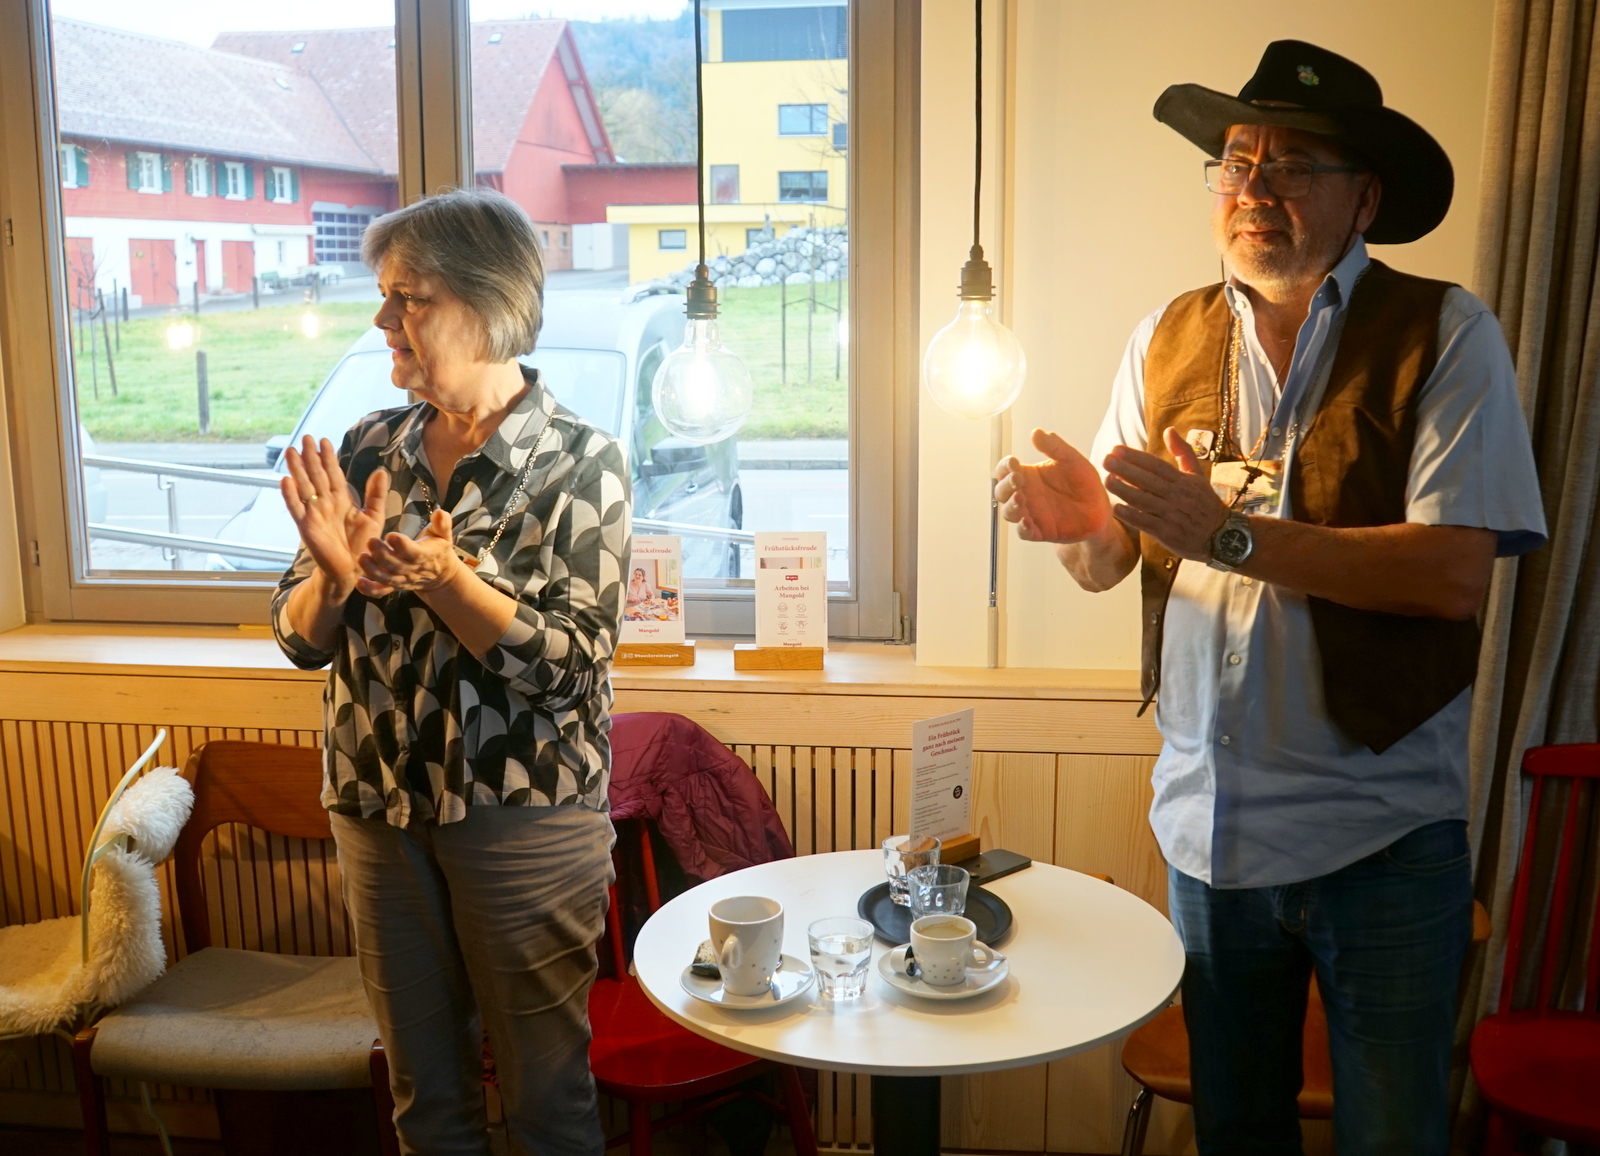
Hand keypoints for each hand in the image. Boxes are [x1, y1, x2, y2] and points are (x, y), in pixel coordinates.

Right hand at [281, 436, 387, 596]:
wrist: (354, 570)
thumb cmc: (363, 544)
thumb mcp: (374, 516)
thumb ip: (376, 494)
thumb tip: (380, 470)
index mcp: (341, 499)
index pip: (333, 473)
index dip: (328, 458)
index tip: (324, 440)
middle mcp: (326, 504)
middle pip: (316, 476)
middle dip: (311, 457)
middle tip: (306, 437)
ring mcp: (314, 514)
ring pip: (304, 487)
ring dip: (297, 470)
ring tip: (291, 451)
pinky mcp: (307, 527)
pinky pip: (296, 509)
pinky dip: (290, 496)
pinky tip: (285, 481)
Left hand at [356, 508, 463, 596]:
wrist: (440, 575)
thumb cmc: (438, 549)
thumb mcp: (443, 535)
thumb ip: (442, 524)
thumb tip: (439, 512)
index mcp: (425, 555)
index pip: (414, 552)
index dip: (403, 546)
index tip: (391, 535)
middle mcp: (413, 569)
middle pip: (397, 565)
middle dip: (383, 555)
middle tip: (371, 541)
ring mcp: (402, 579)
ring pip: (387, 578)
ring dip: (373, 570)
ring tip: (362, 558)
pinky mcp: (394, 586)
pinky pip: (381, 590)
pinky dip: (370, 589)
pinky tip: (359, 582)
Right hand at [993, 428, 1114, 542]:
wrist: (1100, 509)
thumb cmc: (1083, 483)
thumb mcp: (1072, 460)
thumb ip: (1055, 447)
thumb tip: (1036, 432)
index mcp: (1029, 476)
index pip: (1005, 470)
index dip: (1004, 466)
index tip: (1014, 462)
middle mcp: (1026, 495)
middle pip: (1001, 492)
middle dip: (1005, 485)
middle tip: (1017, 478)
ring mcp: (1031, 514)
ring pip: (1009, 513)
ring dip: (1011, 505)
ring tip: (1020, 497)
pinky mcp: (1041, 532)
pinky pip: (1025, 533)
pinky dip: (1022, 528)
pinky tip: (1027, 521)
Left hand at [1103, 427, 1230, 560]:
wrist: (1221, 535)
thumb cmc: (1204, 503)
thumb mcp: (1197, 475)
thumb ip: (1182, 452)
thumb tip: (1169, 430)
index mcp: (1183, 481)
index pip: (1156, 465)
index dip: (1136, 457)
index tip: (1117, 450)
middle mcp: (1177, 496)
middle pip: (1148, 480)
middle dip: (1125, 469)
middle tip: (1106, 460)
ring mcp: (1172, 515)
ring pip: (1144, 501)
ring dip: (1124, 490)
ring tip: (1107, 480)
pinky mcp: (1167, 533)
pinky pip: (1146, 523)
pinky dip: (1131, 516)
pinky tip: (1116, 508)